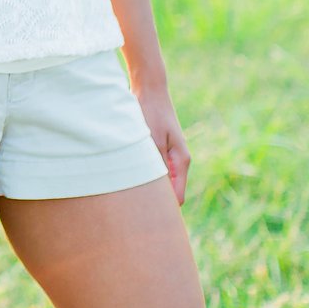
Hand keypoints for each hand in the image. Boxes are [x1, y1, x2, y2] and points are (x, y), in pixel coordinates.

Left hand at [135, 84, 190, 203]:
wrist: (149, 89)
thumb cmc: (150, 113)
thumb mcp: (152, 141)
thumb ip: (156, 166)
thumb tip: (156, 192)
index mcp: (181, 162)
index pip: (177, 198)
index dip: (165, 210)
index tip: (147, 218)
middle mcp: (178, 161)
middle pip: (170, 193)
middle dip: (155, 202)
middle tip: (132, 212)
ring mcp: (169, 156)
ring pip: (161, 182)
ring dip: (147, 187)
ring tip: (127, 194)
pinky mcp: (160, 150)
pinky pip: (154, 170)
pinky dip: (145, 175)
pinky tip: (127, 176)